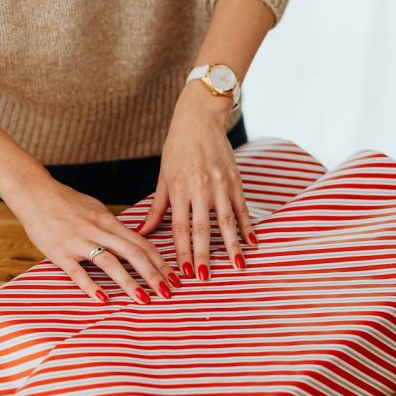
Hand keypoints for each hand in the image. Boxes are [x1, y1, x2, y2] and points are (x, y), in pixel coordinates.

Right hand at [6, 170, 180, 303]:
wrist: (34, 193)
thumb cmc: (65, 202)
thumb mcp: (94, 209)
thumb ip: (112, 227)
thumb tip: (130, 241)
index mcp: (108, 220)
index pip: (141, 243)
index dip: (160, 261)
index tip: (174, 277)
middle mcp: (97, 230)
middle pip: (132, 253)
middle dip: (152, 274)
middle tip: (167, 293)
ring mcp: (78, 241)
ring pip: (109, 262)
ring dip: (129, 282)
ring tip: (143, 299)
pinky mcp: (59, 252)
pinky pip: (77, 272)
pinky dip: (90, 286)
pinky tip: (103, 299)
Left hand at [138, 82, 257, 279]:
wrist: (200, 118)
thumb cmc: (177, 148)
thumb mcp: (163, 177)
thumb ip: (156, 208)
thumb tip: (142, 232)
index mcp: (179, 189)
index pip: (179, 227)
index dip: (182, 251)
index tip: (185, 271)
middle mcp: (200, 188)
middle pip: (202, 228)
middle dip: (204, 255)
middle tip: (205, 278)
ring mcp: (220, 184)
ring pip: (226, 221)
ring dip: (232, 246)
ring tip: (237, 266)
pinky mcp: (235, 179)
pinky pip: (243, 207)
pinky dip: (248, 226)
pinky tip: (253, 243)